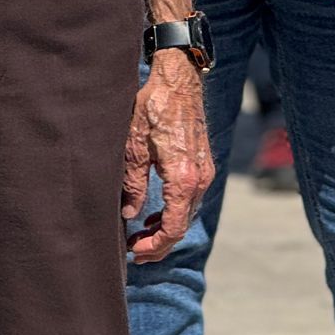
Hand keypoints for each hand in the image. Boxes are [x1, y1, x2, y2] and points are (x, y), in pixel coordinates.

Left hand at [123, 53, 212, 262]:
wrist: (178, 82)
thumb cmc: (152, 108)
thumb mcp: (133, 147)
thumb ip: (133, 184)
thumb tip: (129, 214)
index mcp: (183, 179)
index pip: (173, 228)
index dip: (154, 246)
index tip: (134, 251)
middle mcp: (200, 179)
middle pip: (182, 226)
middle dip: (159, 244)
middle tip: (134, 252)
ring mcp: (204, 173)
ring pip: (187, 214)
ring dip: (166, 230)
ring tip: (141, 238)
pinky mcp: (203, 166)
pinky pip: (190, 200)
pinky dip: (174, 212)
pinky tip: (155, 216)